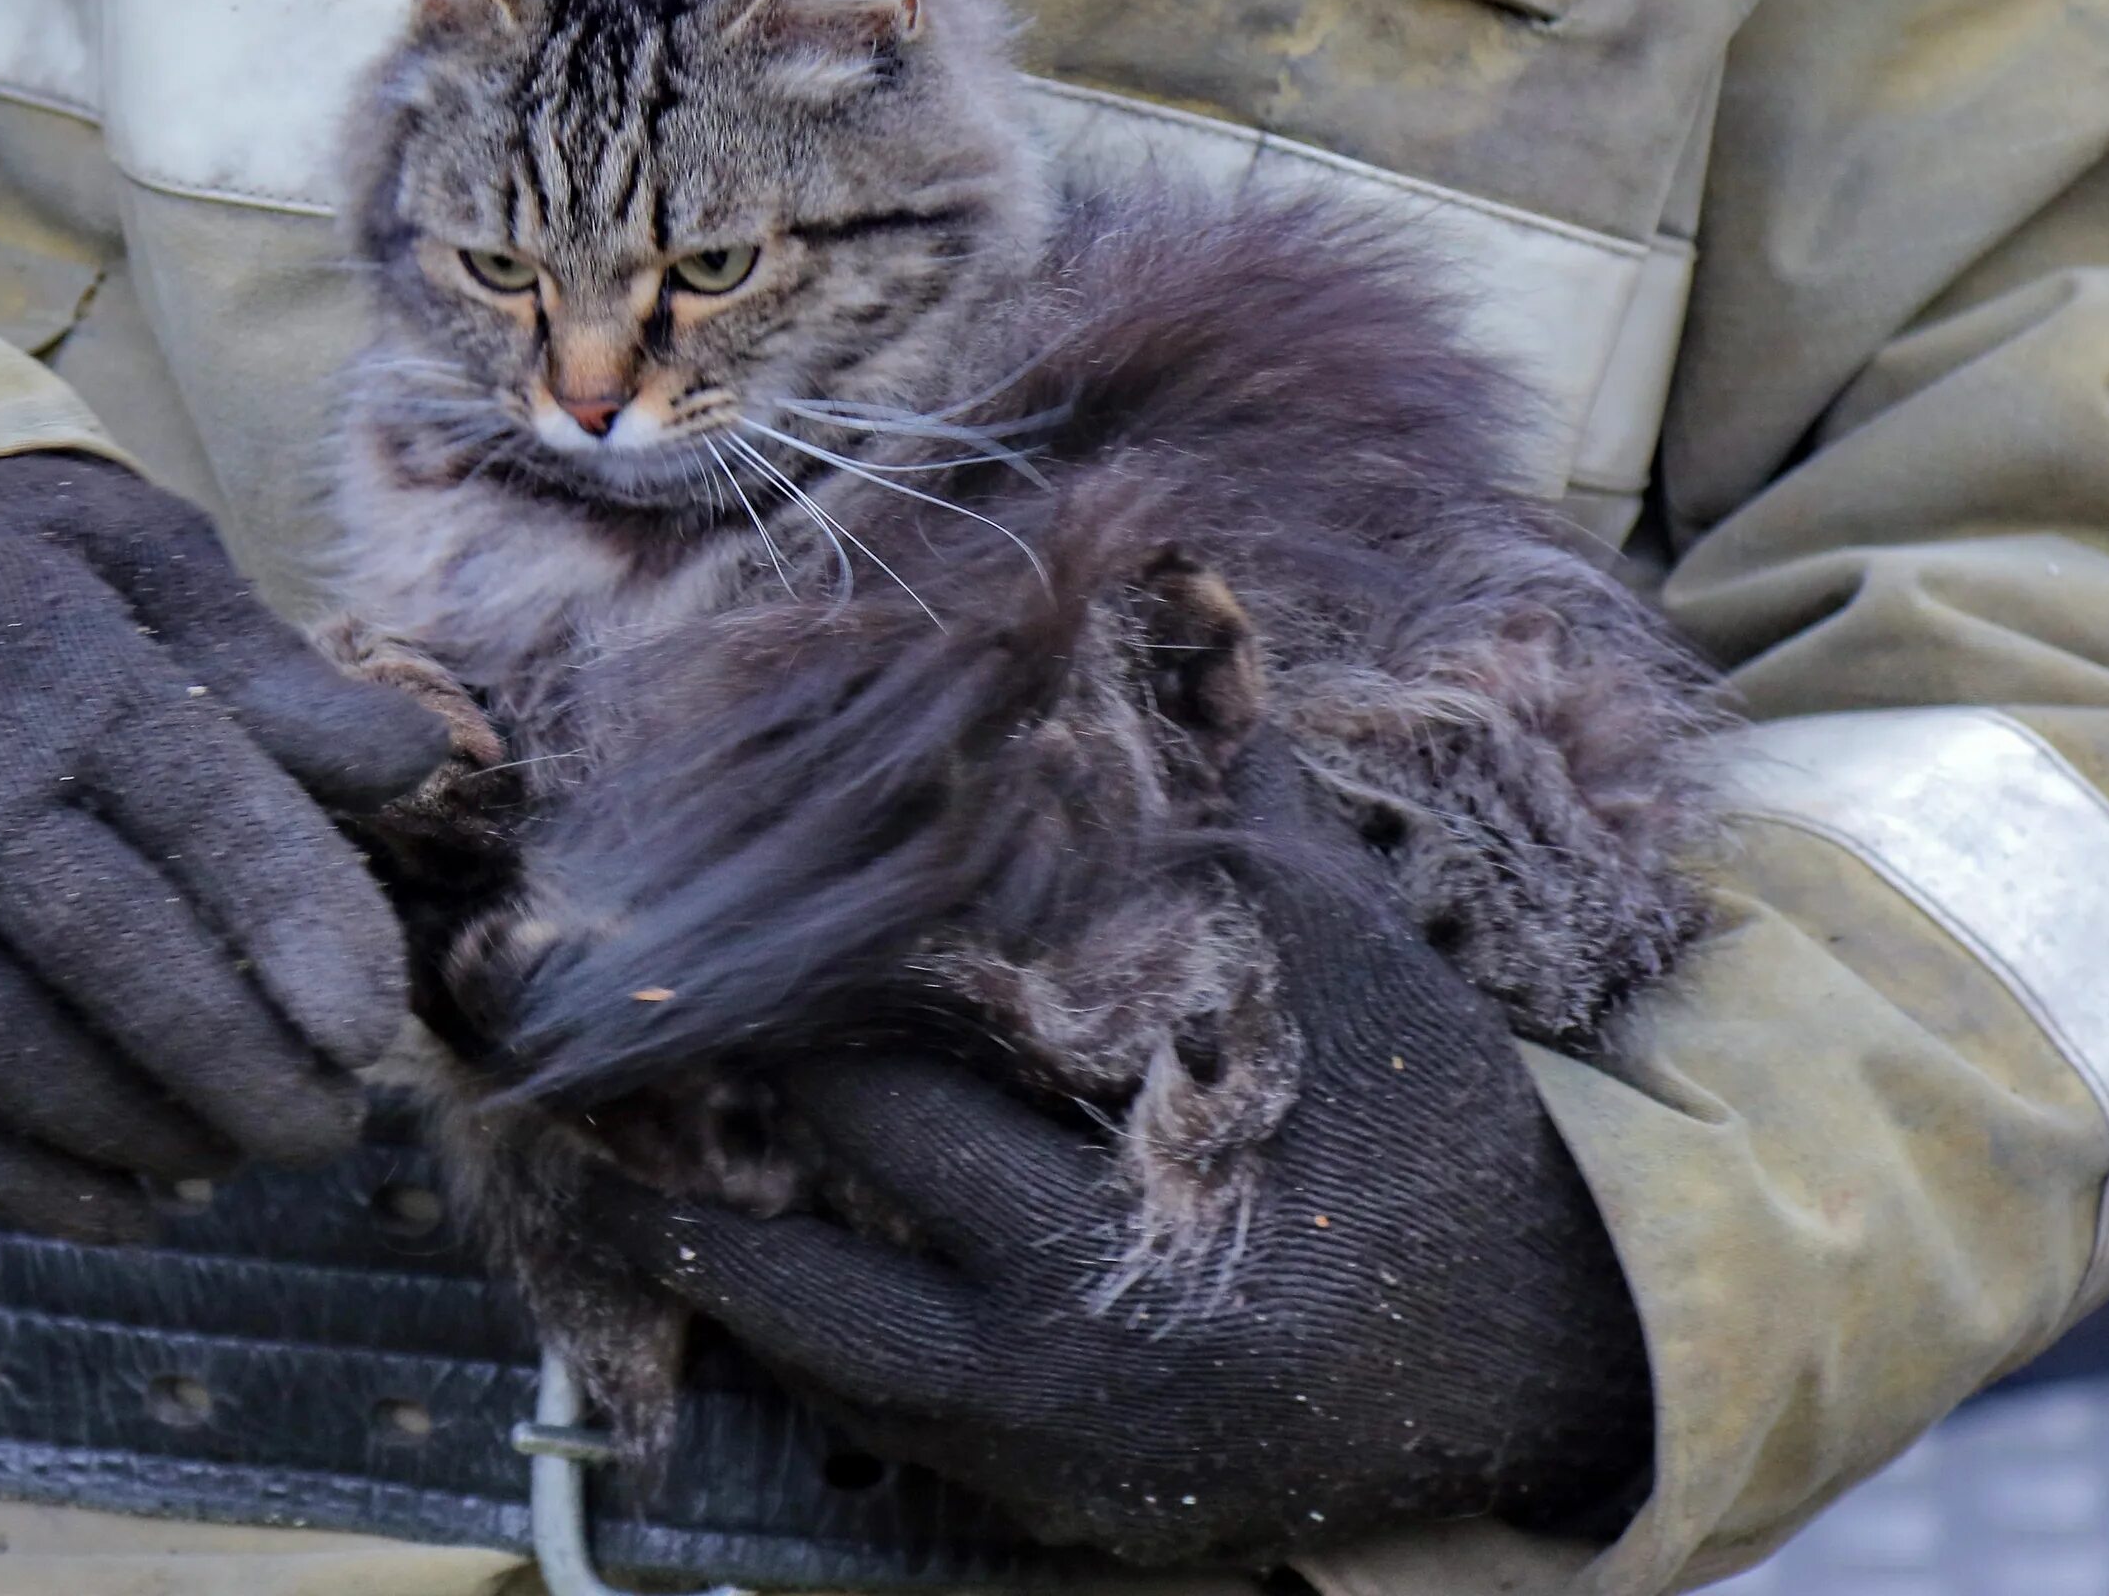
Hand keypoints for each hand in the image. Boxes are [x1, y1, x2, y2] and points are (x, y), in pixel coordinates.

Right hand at [0, 454, 446, 1241]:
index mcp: (69, 674)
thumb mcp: (139, 561)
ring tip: (249, 1146)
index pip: (198, 806)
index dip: (289, 919)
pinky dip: (33, 1182)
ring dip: (149, 1126)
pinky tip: (139, 1206)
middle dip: (239, 1059)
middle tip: (335, 1123)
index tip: (369, 1025)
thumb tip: (428, 759)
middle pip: (112, 949)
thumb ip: (278, 670)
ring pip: (16, 1049)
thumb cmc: (14, 598)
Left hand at [586, 754, 1654, 1564]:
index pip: (898, 1082)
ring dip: (686, 1244)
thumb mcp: (1349, 966)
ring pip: (800, 1342)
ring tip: (571, 1160)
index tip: (697, 920)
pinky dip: (783, 1328)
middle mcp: (1052, 1359)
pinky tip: (707, 1250)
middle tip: (587, 1024)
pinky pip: (861, 1416)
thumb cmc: (1438, 1140)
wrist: (1537, 1364)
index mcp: (1122, 1218)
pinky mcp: (1032, 1500)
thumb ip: (1241, 806)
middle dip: (715, 1106)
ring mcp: (1032, 1449)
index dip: (788, 994)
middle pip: (824, 1212)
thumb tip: (1185, 608)